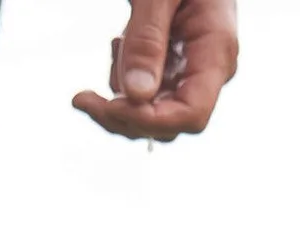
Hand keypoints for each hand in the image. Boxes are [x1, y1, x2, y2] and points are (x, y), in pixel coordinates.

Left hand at [73, 0, 237, 141]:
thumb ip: (148, 39)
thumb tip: (137, 96)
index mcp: (216, 50)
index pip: (191, 115)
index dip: (149, 121)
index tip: (109, 106)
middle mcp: (208, 70)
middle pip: (165, 126)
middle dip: (121, 116)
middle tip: (82, 97)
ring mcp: (190, 74)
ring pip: (149, 117)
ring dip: (118, 95)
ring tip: (118, 42)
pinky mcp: (172, 72)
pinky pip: (142, 98)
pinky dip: (121, 81)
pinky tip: (122, 43)